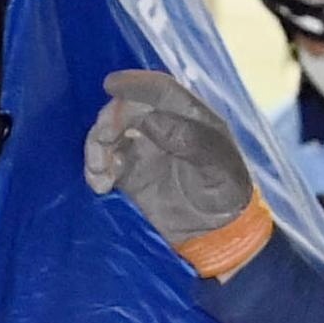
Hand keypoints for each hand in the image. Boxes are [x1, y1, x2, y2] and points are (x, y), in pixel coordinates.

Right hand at [84, 70, 261, 268]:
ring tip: (100, 171)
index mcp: (191, 118)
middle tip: (104, 139)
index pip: (161, 90)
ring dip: (97, 146)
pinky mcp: (130, 175)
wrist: (219, 239)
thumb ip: (190, 140)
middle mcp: (164, 127)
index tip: (111, 85)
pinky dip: (95, 169)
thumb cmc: (228, 197)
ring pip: (110, 134)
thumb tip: (150, 119)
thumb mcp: (219, 168)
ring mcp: (145, 150)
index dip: (136, 83)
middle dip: (110, 119)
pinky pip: (105, 163)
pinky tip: (100, 185)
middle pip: (128, 109)